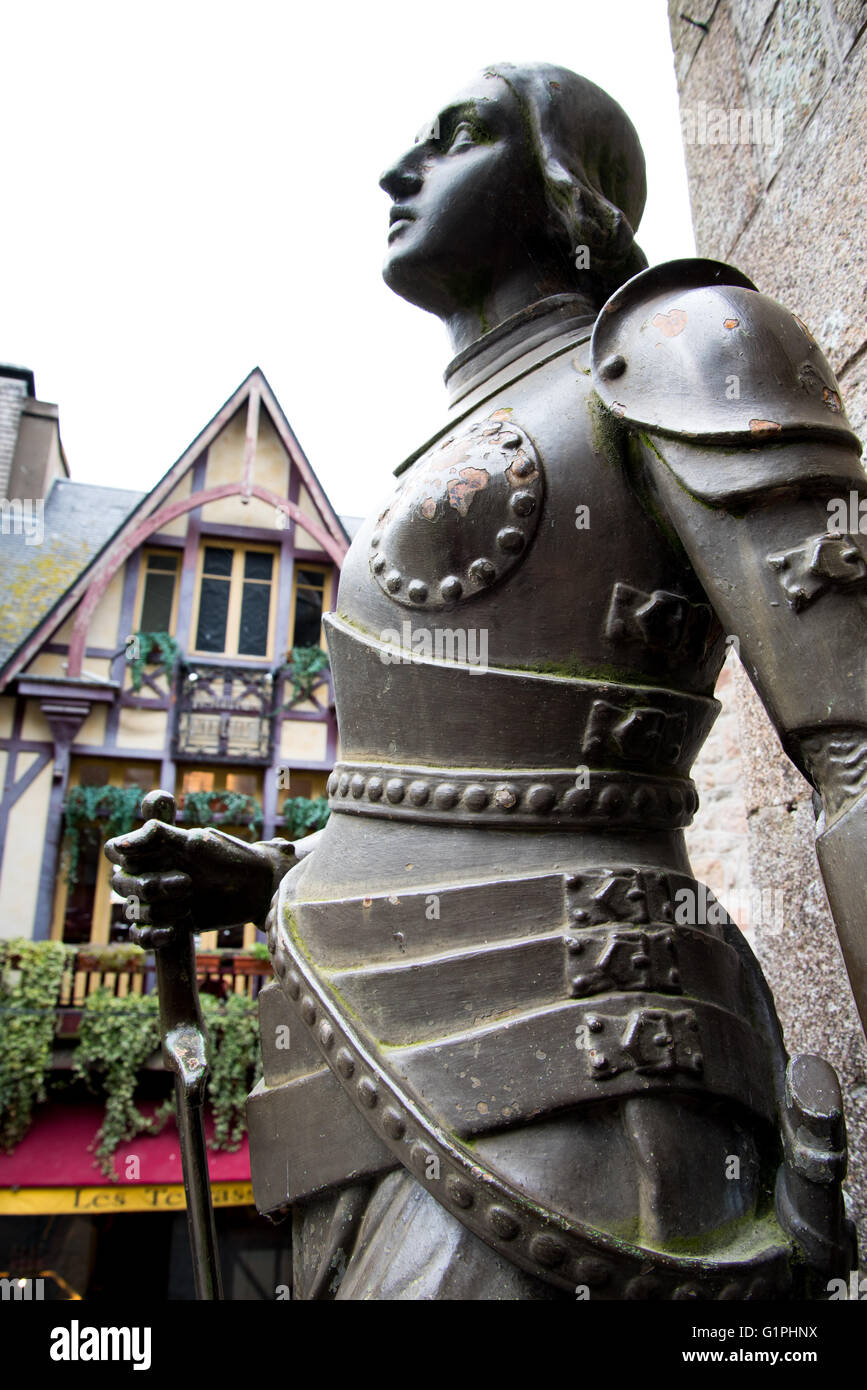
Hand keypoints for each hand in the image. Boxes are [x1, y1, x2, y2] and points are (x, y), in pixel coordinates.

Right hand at [104, 820, 274, 935]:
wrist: (257, 887)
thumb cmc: (229, 856)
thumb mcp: (197, 840)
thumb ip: (158, 836)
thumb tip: (119, 845)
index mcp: (153, 849)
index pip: (114, 852)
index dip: (121, 855)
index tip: (140, 859)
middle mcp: (150, 873)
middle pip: (121, 884)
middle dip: (151, 886)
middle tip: (187, 883)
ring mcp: (158, 901)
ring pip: (133, 911)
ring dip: (159, 910)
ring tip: (189, 906)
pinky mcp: (167, 926)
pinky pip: (140, 937)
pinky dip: (152, 936)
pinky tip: (173, 932)